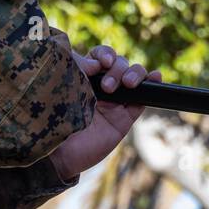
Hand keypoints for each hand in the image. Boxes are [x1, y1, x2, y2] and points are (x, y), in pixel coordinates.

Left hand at [51, 45, 161, 179]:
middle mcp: (101, 87)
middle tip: (108, 87)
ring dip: (135, 74)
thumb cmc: (53, 118)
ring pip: (134, 78)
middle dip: (118, 69)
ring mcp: (115, 102)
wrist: (58, 153)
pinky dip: (152, 86)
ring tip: (128, 84)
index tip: (102, 63)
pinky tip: (155, 77)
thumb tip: (96, 62)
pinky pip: (142, 99)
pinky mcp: (125, 118)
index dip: (105, 55)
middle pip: (120, 65)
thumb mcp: (61, 87)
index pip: (100, 56)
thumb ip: (76, 68)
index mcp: (84, 76)